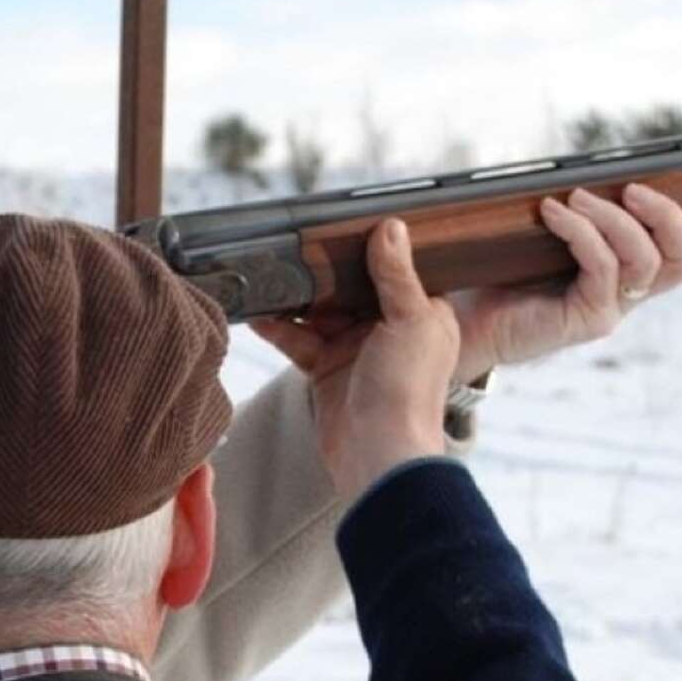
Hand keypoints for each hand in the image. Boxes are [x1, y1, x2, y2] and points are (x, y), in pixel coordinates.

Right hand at [250, 219, 459, 500]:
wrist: (379, 453)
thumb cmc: (409, 391)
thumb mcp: (409, 320)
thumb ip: (396, 275)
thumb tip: (391, 227)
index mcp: (422, 314)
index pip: (395, 271)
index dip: (371, 250)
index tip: (341, 227)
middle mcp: (389, 329)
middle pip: (350, 289)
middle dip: (322, 272)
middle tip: (294, 248)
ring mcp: (355, 350)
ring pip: (319, 313)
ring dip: (295, 298)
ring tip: (269, 276)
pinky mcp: (326, 370)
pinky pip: (299, 339)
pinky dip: (279, 328)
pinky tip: (259, 314)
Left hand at [451, 185, 681, 382]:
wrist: (465, 321)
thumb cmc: (501, 276)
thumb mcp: (546, 237)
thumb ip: (578, 215)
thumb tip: (586, 173)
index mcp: (629, 272)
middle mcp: (629, 292)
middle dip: (669, 216)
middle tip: (633, 189)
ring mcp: (610, 307)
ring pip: (646, 261)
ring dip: (615, 218)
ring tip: (575, 197)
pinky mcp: (585, 318)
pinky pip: (601, 267)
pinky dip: (581, 231)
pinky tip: (551, 213)